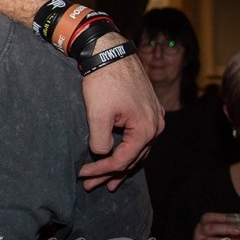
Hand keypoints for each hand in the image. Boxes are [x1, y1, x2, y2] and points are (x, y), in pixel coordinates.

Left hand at [77, 32, 164, 190]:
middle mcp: (156, 126)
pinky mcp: (148, 109)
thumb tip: (101, 154)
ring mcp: (155, 117)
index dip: (101, 171)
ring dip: (121, 165)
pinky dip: (127, 149)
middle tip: (91, 186)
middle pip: (133, 159)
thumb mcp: (97, 114)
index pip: (123, 160)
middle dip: (110, 174)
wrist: (111, 52)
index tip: (82, 175)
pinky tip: (118, 156)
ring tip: (106, 181)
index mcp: (146, 129)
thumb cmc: (103, 81)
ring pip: (138, 149)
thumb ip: (99, 140)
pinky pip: (139, 137)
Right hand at [191, 212, 239, 239]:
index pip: (207, 218)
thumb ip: (225, 228)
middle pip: (210, 228)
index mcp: (203, 224)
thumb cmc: (212, 239)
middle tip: (238, 231)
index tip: (228, 218)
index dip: (217, 217)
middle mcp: (200, 232)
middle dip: (225, 229)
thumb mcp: (215, 231)